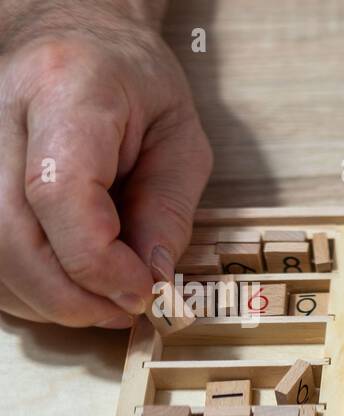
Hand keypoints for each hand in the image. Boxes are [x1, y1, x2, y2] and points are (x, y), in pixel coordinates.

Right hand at [0, 17, 211, 328]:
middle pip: (11, 236)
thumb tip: (152, 280)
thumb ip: (169, 211)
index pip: (57, 194)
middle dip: (73, 296)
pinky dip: (25, 285)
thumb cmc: (130, 80)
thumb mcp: (180, 138)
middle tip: (125, 310)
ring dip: (48, 298)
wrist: (70, 30)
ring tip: (103, 297)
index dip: (98, 263)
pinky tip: (66, 283)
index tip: (141, 290)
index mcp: (64, 91)